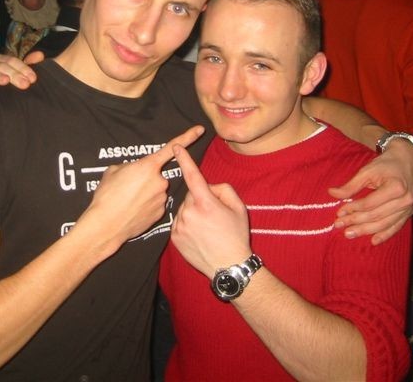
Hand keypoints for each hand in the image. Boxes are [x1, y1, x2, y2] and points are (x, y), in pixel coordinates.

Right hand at [0, 52, 43, 88]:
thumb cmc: (4, 85)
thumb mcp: (18, 74)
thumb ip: (28, 65)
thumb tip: (40, 55)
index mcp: (1, 62)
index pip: (12, 61)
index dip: (23, 68)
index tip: (33, 79)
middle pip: (1, 66)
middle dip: (14, 74)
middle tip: (25, 84)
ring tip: (5, 81)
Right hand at [78, 126, 205, 251]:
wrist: (106, 225)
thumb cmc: (106, 196)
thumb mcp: (112, 171)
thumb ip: (129, 167)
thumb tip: (133, 171)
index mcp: (148, 166)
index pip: (172, 148)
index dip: (187, 137)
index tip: (200, 129)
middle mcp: (160, 181)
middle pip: (155, 176)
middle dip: (144, 180)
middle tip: (126, 189)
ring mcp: (162, 198)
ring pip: (155, 191)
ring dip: (144, 194)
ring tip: (126, 201)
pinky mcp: (160, 214)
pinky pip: (155, 205)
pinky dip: (145, 206)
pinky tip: (132, 212)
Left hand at [170, 144, 250, 276]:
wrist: (228, 266)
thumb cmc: (236, 236)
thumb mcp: (238, 208)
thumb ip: (223, 189)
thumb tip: (209, 186)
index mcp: (206, 203)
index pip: (192, 175)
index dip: (184, 159)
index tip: (176, 147)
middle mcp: (190, 212)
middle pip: (190, 195)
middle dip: (200, 199)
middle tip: (214, 215)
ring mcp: (180, 225)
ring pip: (184, 209)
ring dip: (192, 213)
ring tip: (207, 228)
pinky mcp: (174, 237)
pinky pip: (179, 222)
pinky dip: (186, 224)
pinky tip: (199, 235)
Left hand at [329, 138, 412, 244]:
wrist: (409, 159)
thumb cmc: (386, 164)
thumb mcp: (367, 170)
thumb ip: (351, 185)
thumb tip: (331, 193)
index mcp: (396, 188)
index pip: (370, 203)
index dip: (353, 209)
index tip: (339, 212)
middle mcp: (405, 200)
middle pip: (376, 216)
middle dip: (356, 222)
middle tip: (339, 226)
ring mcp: (409, 208)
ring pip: (384, 224)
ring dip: (366, 230)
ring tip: (350, 234)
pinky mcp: (410, 212)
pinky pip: (396, 227)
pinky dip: (385, 235)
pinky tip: (373, 241)